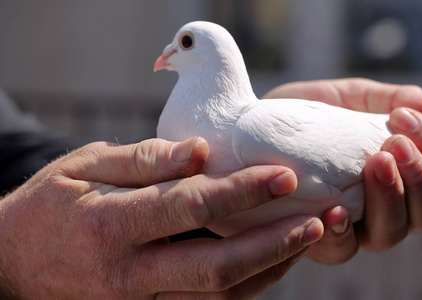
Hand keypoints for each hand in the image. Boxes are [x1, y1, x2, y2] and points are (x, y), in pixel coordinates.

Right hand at [0, 137, 322, 298]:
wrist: (13, 262)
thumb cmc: (52, 204)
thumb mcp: (84, 166)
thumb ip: (142, 161)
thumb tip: (200, 151)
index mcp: (110, 227)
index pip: (190, 208)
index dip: (242, 191)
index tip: (283, 174)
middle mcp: (128, 275)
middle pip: (217, 269)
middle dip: (275, 245)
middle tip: (318, 220)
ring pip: (220, 297)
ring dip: (271, 269)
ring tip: (308, 238)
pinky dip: (247, 284)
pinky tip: (272, 258)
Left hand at [263, 78, 421, 263]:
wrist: (252, 129)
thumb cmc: (305, 114)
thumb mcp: (346, 97)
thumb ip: (386, 101)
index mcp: (399, 172)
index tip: (405, 117)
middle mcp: (383, 204)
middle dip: (419, 177)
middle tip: (393, 143)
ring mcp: (353, 225)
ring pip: (391, 233)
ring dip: (390, 199)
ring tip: (374, 163)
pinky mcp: (318, 237)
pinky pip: (342, 250)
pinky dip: (344, 233)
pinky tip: (336, 210)